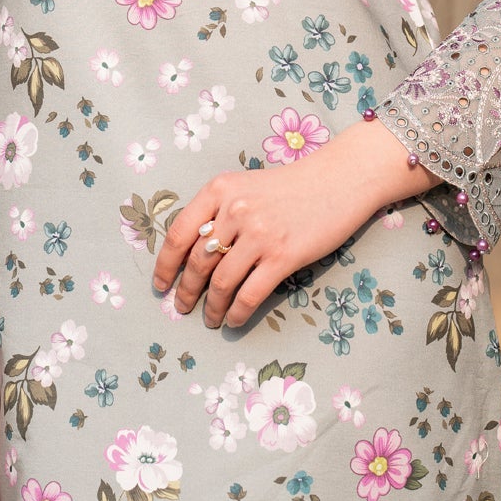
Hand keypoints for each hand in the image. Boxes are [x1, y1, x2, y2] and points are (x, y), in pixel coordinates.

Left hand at [150, 122, 433, 328]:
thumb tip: (194, 253)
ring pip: (221, 283)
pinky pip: (249, 294)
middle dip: (186, 291)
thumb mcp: (246, 187)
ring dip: (211, 307)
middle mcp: (235, 210)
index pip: (178, 233)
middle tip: (183, 307)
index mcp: (219, 190)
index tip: (160, 285)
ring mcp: (259, 234)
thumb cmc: (292, 186)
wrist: (339, 180)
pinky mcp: (283, 256)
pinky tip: (234, 320)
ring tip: (210, 319)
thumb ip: (219, 212)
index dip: (165, 265)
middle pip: (197, 262)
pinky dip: (237, 313)